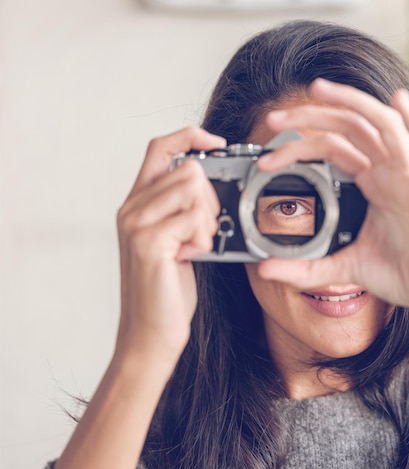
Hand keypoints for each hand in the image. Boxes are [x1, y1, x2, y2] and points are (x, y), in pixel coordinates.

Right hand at [116, 127, 223, 361]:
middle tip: (202, 231)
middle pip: (189, 169)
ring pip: (194, 188)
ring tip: (195, 246)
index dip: (190, 135)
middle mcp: (132, 208)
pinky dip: (204, 240)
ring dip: (207, 220)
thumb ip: (182, 208)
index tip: (215, 142)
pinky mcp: (149, 241)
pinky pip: (195, 219)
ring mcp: (137, 223)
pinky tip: (191, 258)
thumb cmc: (168, 287)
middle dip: (210, 199)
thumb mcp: (175, 239)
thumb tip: (210, 181)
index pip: (160, 147)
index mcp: (138, 203)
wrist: (151, 332)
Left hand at [256, 79, 408, 318]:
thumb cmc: (402, 273)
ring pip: (383, 125)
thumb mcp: (344, 269)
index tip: (266, 159)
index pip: (332, 148)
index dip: (299, 147)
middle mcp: (389, 173)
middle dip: (313, 116)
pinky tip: (400, 100)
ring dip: (351, 103)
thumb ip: (306, 269)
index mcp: (371, 184)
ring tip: (317, 90)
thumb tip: (264, 271)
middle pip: (351, 128)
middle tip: (275, 118)